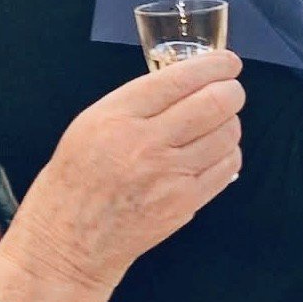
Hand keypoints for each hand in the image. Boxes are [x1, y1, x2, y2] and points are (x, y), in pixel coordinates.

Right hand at [1, 49, 243, 290]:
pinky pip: (228, 166)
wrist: (70, 239)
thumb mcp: (91, 125)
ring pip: (227, 134)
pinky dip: (228, 152)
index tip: (228, 62)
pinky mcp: (186, 201)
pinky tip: (215, 150)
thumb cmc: (78, 178)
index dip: (213, 66)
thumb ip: (138, 103)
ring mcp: (169, 175)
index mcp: (115, 117)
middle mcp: (145, 144)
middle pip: (215, 104)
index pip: (178, 80)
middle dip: (232, 91)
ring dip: (231, 122)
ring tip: (218, 122)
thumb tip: (189, 82)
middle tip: (231, 89)